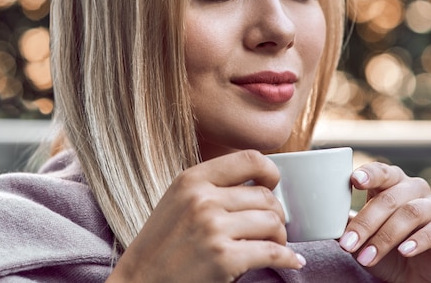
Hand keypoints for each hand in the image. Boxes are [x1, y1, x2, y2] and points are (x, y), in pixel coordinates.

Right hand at [108, 150, 304, 282]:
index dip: (270, 171)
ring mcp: (213, 228)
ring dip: (280, 237)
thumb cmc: (161, 246)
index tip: (273, 184)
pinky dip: (288, 258)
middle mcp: (202, 199)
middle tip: (274, 227)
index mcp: (191, 180)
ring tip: (275, 245)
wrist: (138, 282)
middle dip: (277, 214)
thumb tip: (261, 186)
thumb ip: (212, 188)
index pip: (248, 159)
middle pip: (265, 196)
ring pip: (272, 223)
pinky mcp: (223, 258)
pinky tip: (292, 261)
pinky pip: (272, 252)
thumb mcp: (178, 202)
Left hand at [338, 162, 430, 282]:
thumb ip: (347, 224)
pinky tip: (405, 251)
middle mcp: (415, 189)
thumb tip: (319, 216)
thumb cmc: (388, 252)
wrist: (421, 278)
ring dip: (385, 237)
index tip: (353, 180)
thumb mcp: (363, 238)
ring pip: (411, 213)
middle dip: (365, 223)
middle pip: (390, 198)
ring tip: (366, 258)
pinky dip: (420, 239)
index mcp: (392, 184)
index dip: (369, 173)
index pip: (381, 171)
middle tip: (347, 245)